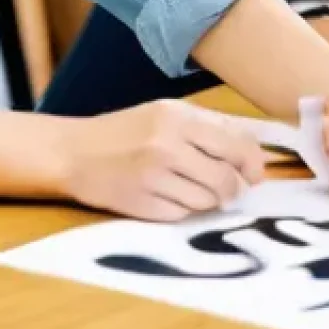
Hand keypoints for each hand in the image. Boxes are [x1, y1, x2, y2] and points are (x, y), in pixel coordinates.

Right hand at [62, 99, 265, 220]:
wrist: (73, 152)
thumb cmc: (125, 131)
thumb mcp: (165, 113)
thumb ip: (207, 127)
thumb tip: (253, 150)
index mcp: (177, 117)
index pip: (235, 145)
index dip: (252, 164)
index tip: (254, 172)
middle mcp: (167, 145)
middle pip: (226, 179)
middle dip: (233, 188)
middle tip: (228, 188)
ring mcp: (153, 177)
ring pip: (207, 201)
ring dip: (208, 200)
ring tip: (189, 187)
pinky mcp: (142, 205)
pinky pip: (183, 215)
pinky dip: (183, 209)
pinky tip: (167, 195)